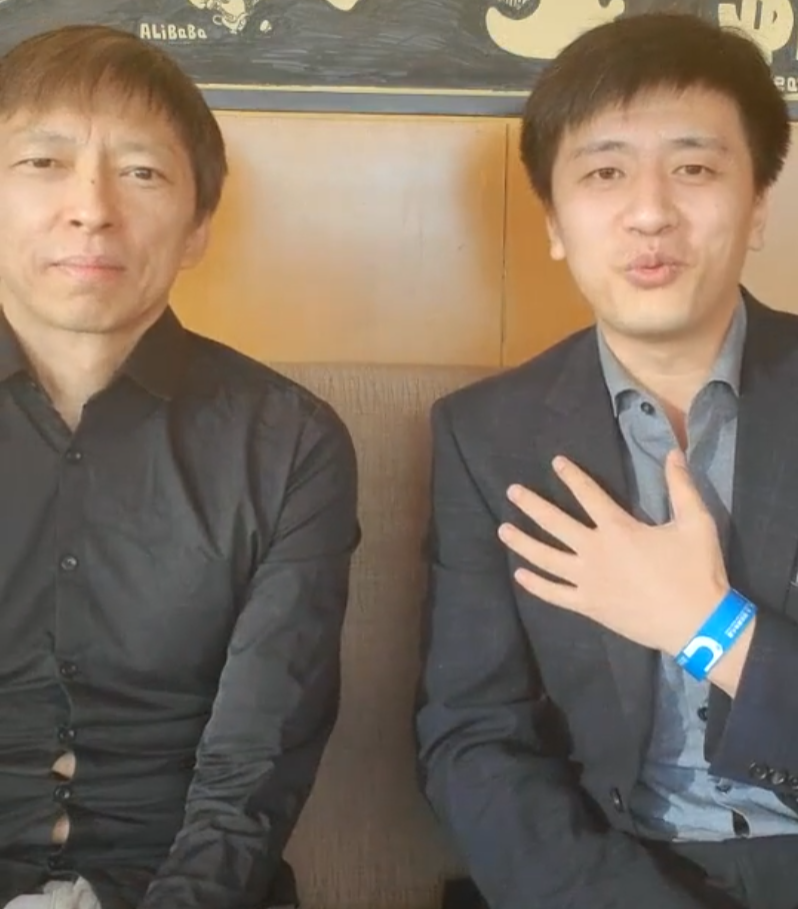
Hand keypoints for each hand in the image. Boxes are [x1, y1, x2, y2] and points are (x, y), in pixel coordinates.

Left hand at [498, 449, 729, 655]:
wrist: (698, 624)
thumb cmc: (696, 571)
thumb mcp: (696, 522)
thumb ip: (681, 486)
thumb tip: (672, 452)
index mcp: (618, 529)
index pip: (588, 494)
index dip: (571, 476)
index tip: (555, 462)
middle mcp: (595, 551)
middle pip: (554, 523)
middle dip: (531, 505)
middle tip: (512, 492)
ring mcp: (588, 580)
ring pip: (545, 558)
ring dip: (522, 543)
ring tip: (503, 530)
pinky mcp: (589, 606)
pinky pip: (555, 594)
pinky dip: (536, 585)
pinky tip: (520, 575)